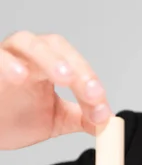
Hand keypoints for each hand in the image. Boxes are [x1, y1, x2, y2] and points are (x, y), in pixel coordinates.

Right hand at [0, 31, 111, 149]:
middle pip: (56, 47)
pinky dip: (8, 63)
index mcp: (50, 64)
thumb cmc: (16, 116)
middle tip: (90, 91)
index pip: (76, 65)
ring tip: (64, 77)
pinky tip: (20, 76)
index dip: (91, 83)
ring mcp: (5, 57)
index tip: (101, 107)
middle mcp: (29, 54)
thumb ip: (82, 119)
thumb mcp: (57, 120)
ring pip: (26, 43)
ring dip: (49, 59)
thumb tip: (108, 122)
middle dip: (77, 68)